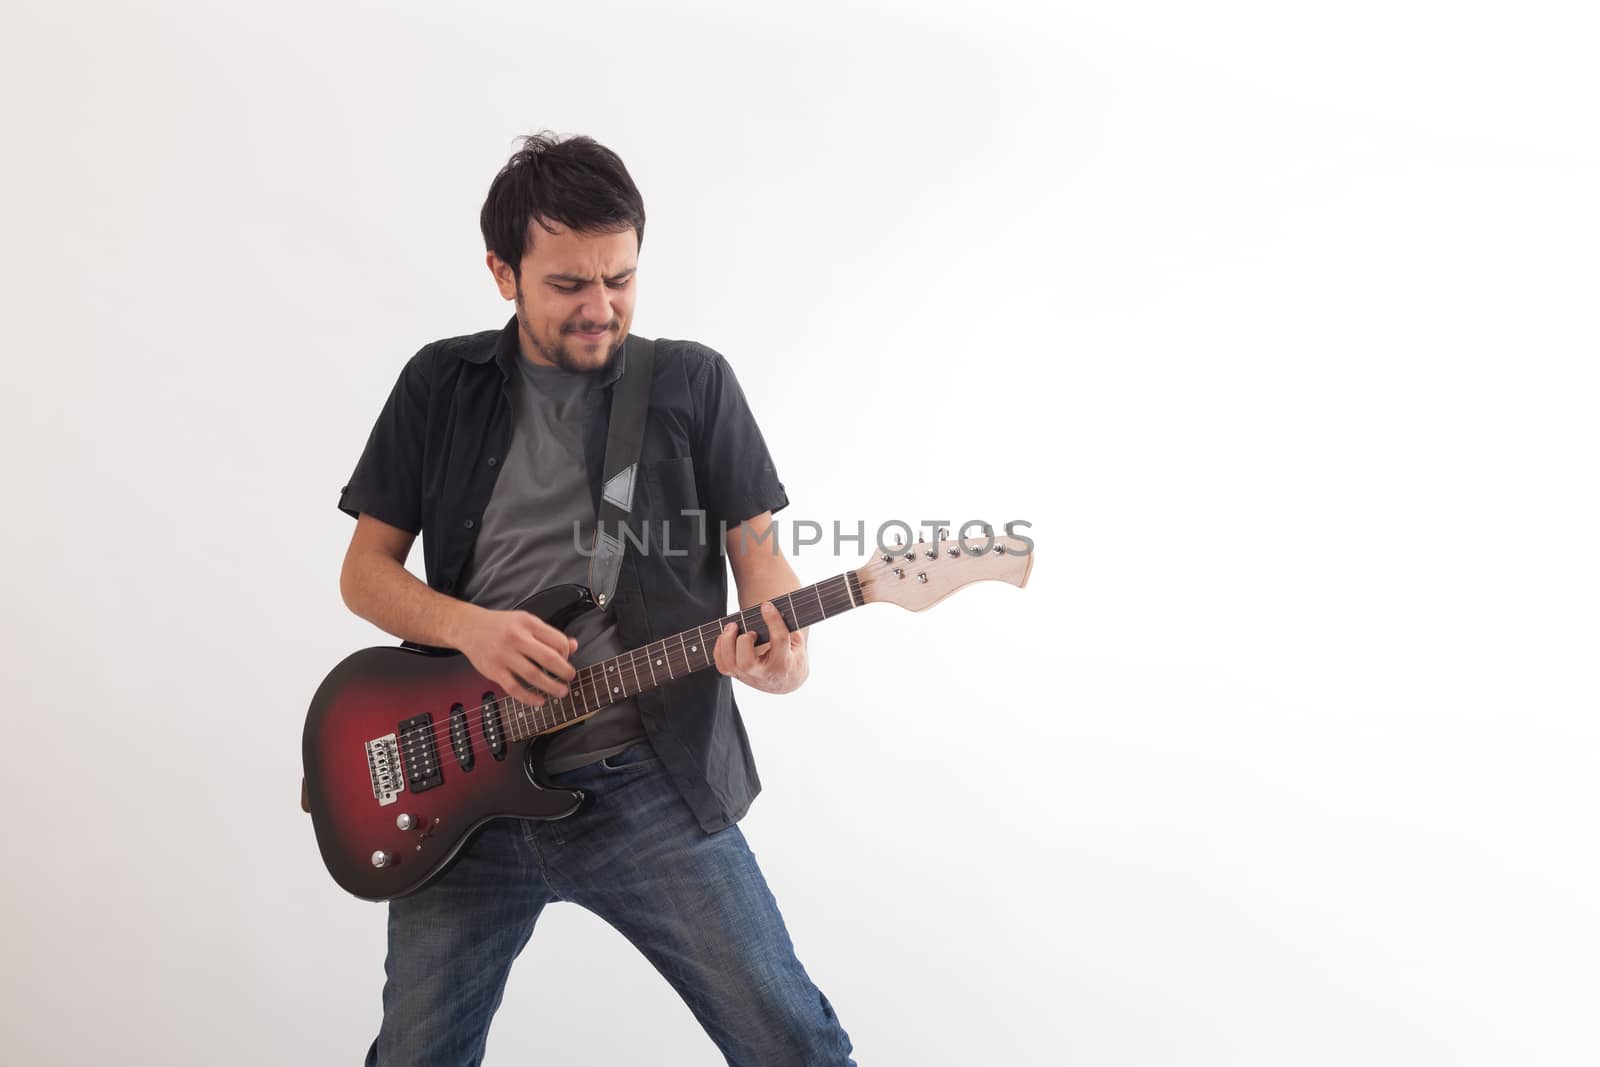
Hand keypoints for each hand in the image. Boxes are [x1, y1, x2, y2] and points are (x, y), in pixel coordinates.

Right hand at [454, 605, 576, 705]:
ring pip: (533, 675)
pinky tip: (539, 701)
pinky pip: (514, 688)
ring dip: (551, 686)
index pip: (557, 640)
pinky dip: (529, 697)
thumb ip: (549, 634)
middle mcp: (516, 638)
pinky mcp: (493, 670)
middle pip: (548, 658)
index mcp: (528, 623)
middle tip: (570, 678)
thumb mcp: (527, 621)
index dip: (567, 653)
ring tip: (561, 692)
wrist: (469, 627)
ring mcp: (504, 655)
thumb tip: (573, 646)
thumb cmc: (501, 625)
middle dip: (564, 671)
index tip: (566, 659)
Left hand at [712, 601, 808, 694]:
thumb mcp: (797, 643)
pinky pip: (721, 665)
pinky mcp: (737, 675)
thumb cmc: (791, 658)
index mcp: (784, 664)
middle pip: (746, 662)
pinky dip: (719, 648)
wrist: (784, 682)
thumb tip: (771, 608)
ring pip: (729, 664)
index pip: (779, 641)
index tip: (767, 605)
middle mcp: (763, 674)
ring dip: (727, 642)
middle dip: (743, 641)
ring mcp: (747, 676)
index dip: (773, 620)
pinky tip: (726, 636)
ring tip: (732, 626)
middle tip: (750, 630)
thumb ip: (788, 627)